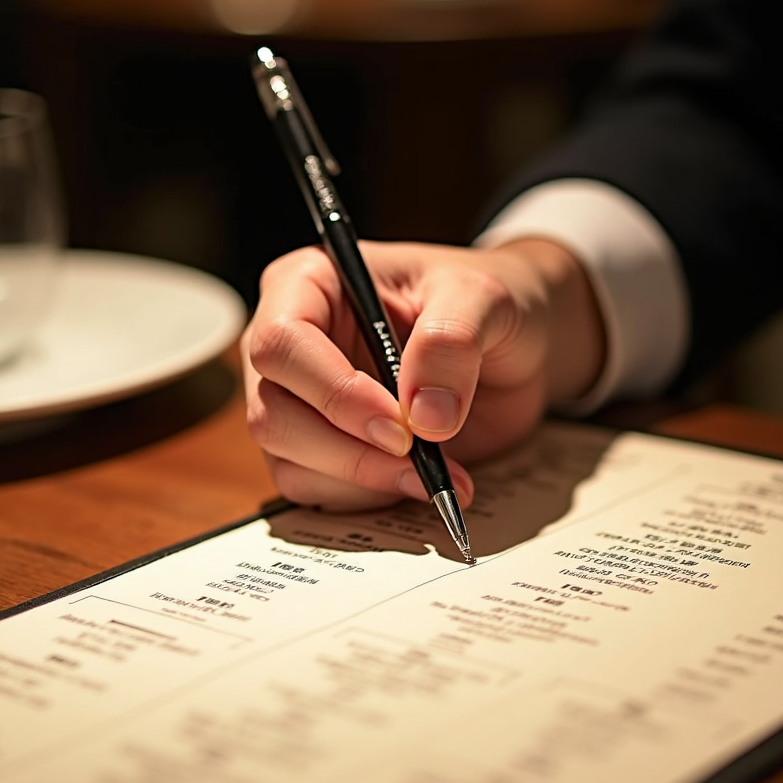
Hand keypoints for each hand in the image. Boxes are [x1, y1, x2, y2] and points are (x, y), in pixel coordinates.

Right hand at [240, 238, 604, 510]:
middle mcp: (292, 346)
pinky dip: (373, 497)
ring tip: (437, 474)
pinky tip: (424, 481)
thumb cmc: (484, 301)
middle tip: (417, 457)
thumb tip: (425, 415)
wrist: (510, 347)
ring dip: (365, 480)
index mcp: (310, 284)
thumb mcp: (484, 297)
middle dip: (347, 449)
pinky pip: (321, 491)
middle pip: (273, 414)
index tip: (400, 425)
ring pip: (291, 463)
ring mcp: (302, 402)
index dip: (334, 392)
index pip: (282, 344)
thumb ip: (453, 340)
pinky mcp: (323, 449)